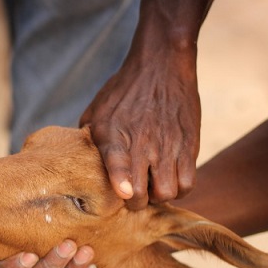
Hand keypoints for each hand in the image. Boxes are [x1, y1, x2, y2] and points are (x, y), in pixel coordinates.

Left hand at [80, 38, 200, 209]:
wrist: (161, 64)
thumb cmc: (122, 91)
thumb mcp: (96, 112)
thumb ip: (88, 140)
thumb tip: (79, 164)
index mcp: (113, 135)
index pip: (118, 160)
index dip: (122, 179)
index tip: (124, 192)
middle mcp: (142, 143)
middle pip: (144, 193)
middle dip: (137, 202)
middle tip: (133, 195)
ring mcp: (168, 146)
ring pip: (169, 192)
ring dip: (160, 196)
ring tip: (153, 185)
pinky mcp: (189, 145)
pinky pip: (189, 182)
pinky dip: (180, 187)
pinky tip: (170, 178)